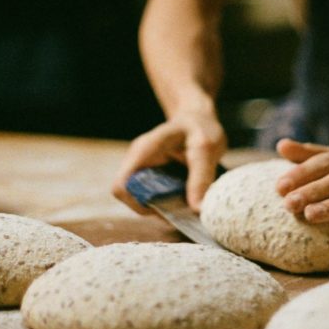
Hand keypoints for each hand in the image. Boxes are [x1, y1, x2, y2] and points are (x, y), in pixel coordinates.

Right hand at [111, 110, 226, 213]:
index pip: (122, 185)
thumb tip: (197, 209)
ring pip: (141, 200)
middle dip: (155, 209)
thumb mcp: (207, 149)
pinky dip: (167, 203)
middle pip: (131, 197)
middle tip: (183, 210)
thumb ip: (201, 177)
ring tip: (187, 205)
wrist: (198, 118)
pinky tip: (185, 200)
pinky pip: (151, 197)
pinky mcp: (150, 177)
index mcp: (144, 151)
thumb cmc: (200, 128)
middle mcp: (137, 161)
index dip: (137, 204)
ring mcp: (142, 169)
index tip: (165, 208)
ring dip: (163, 208)